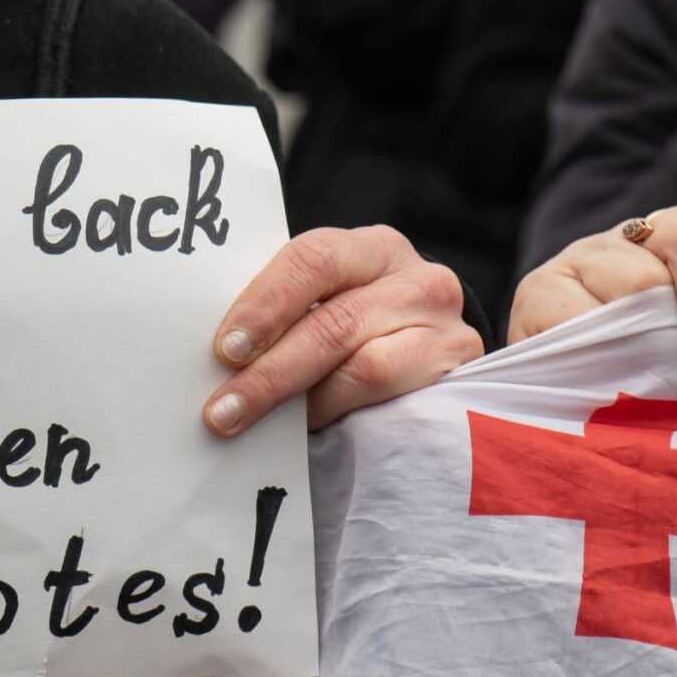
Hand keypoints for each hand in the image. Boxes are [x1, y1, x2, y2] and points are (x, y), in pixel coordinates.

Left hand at [204, 226, 481, 434]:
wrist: (431, 349)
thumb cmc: (357, 320)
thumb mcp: (326, 301)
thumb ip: (286, 312)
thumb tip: (216, 356)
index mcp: (370, 248)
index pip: (315, 259)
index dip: (266, 303)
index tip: (224, 349)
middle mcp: (416, 280)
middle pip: (335, 322)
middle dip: (271, 372)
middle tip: (223, 409)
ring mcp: (445, 329)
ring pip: (365, 367)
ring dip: (303, 402)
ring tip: (258, 426)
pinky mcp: (460, 376)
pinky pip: (393, 402)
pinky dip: (345, 414)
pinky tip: (312, 429)